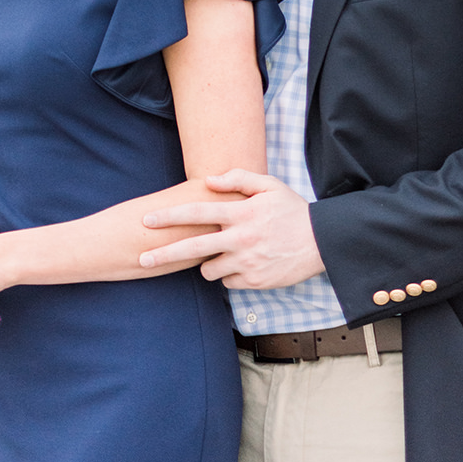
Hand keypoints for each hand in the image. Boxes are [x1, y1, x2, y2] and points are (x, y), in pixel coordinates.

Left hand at [139, 170, 324, 290]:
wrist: (321, 243)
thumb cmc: (292, 210)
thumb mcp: (269, 185)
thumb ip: (238, 178)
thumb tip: (209, 179)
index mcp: (241, 213)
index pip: (197, 212)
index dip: (170, 217)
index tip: (147, 221)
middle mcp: (240, 239)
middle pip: (192, 247)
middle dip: (163, 254)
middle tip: (141, 259)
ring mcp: (247, 263)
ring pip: (209, 270)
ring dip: (208, 264)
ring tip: (222, 253)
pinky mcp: (254, 282)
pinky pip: (229, 282)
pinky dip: (230, 275)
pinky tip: (243, 264)